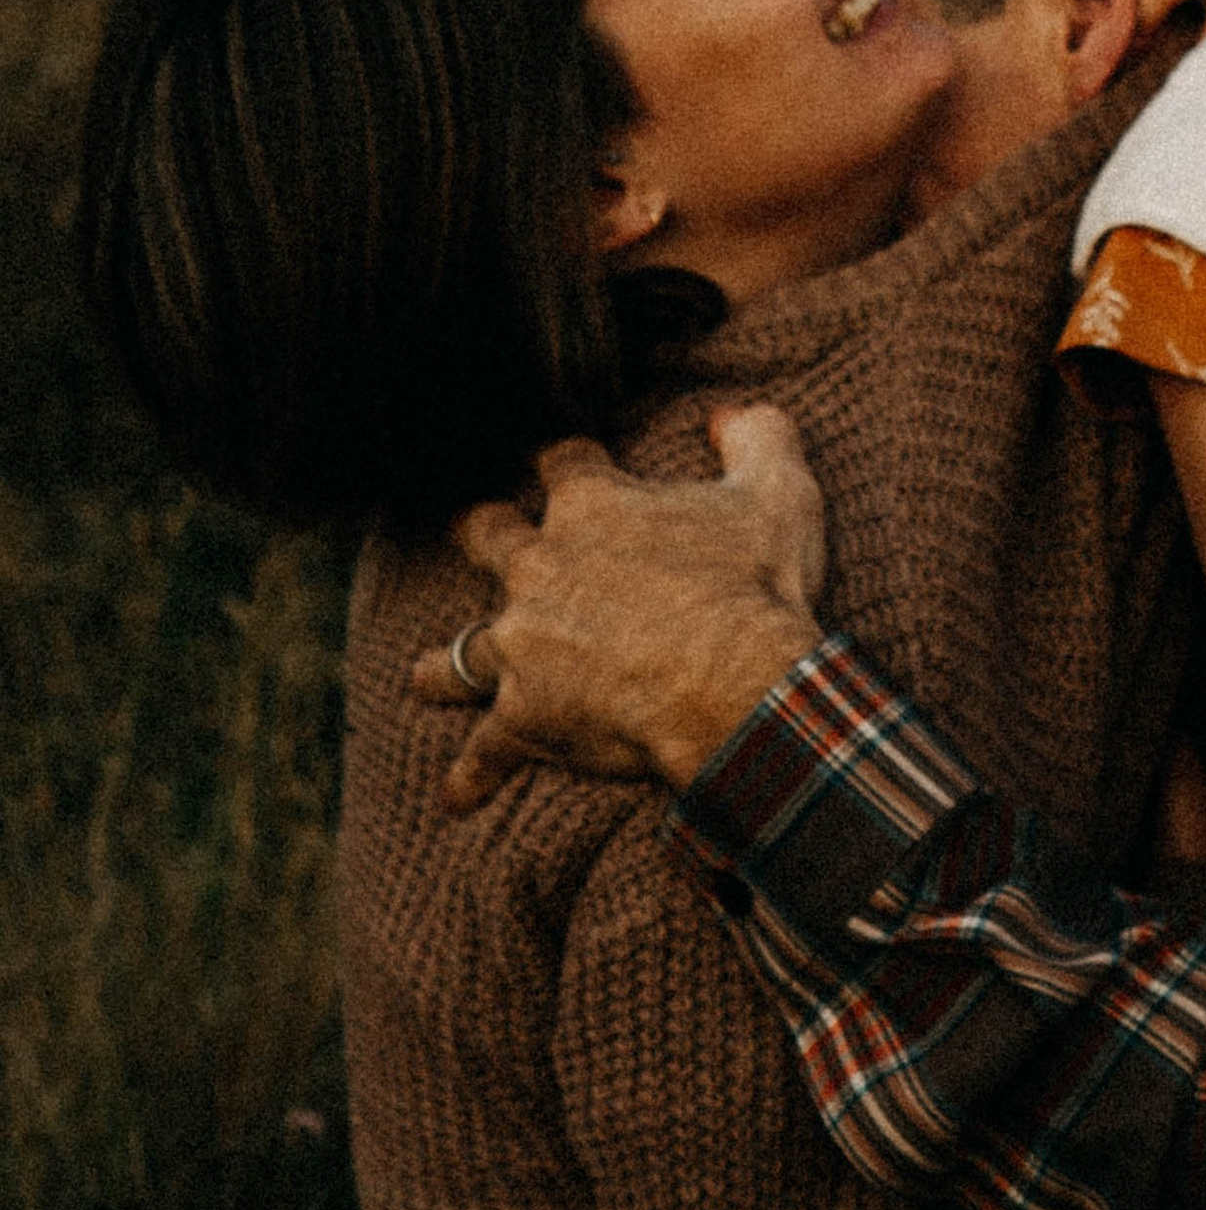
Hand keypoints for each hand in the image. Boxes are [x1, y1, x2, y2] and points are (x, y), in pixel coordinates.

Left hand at [412, 403, 825, 809]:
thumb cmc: (753, 585)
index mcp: (592, 506)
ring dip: (445, 663)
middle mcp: (539, 568)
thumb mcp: (777, 492)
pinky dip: (473, 772)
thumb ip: (757, 436)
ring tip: (425, 675)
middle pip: (489, 537)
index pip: (563, 460)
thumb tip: (732, 414)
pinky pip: (487, 748)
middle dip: (484, 534)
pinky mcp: (524, 715)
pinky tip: (457, 795)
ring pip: (464, 646)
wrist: (732, 684)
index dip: (568, 459)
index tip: (571, 461)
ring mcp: (523, 644)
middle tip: (481, 534)